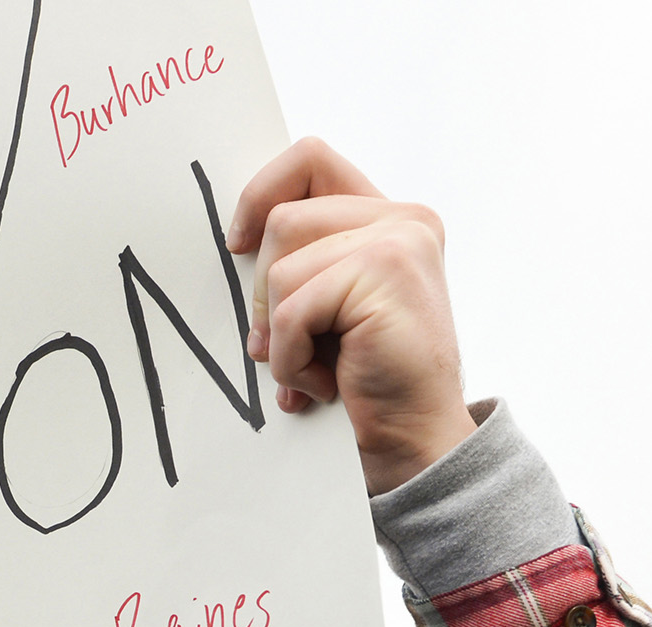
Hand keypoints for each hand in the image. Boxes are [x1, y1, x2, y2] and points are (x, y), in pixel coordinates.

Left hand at [226, 138, 477, 493]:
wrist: (414, 441)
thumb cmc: (367, 383)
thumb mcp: (328, 310)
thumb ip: (305, 261)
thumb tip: (239, 238)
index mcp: (390, 220)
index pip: (310, 160)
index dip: (261, 193)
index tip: (237, 245)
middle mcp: (403, 219)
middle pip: (283, 220)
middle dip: (266, 294)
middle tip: (283, 347)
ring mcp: (400, 240)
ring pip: (282, 265)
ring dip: (282, 332)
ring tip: (316, 368)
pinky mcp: (386, 270)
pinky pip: (293, 308)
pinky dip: (293, 359)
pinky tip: (324, 383)